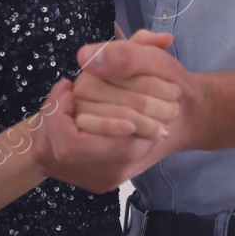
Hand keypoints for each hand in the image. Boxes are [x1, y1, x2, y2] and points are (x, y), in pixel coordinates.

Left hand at [28, 31, 191, 193]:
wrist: (184, 117)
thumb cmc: (171, 89)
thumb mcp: (156, 62)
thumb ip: (125, 56)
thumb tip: (85, 57)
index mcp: (126, 150)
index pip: (68, 144)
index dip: (57, 113)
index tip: (69, 87)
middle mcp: (112, 172)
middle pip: (51, 152)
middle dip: (50, 116)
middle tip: (65, 91)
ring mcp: (102, 178)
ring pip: (49, 157)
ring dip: (50, 125)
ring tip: (66, 100)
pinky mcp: (94, 177)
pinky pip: (57, 160)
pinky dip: (56, 134)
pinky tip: (72, 113)